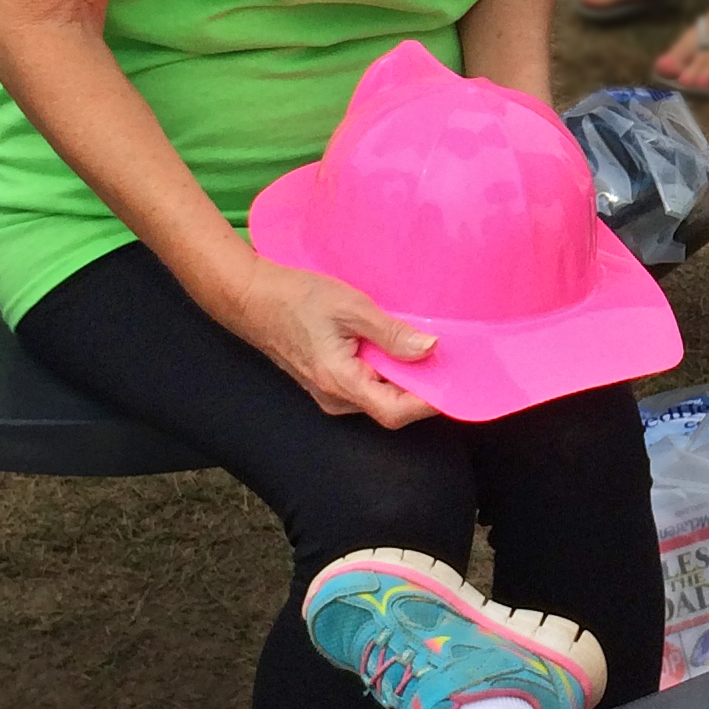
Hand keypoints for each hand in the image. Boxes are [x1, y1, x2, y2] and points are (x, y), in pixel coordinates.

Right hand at [220, 258, 440, 427]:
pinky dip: (387, 372)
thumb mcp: (351, 308)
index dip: (429, 402)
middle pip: (391, 407)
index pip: (395, 411)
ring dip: (404, 378)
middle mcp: (335, 398)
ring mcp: (329, 393)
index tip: (456, 381)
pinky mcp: (327, 382)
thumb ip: (391, 333)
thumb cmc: (297, 298)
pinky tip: (397, 347)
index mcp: (340, 383)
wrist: (252, 297)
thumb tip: (430, 350)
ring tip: (426, 348)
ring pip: (379, 397)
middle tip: (448, 359)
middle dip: (421, 388)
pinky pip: (366, 386)